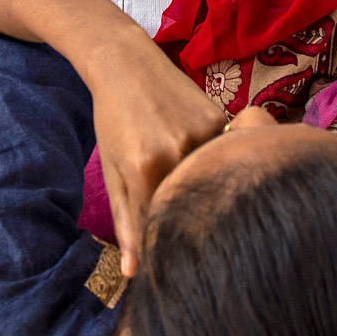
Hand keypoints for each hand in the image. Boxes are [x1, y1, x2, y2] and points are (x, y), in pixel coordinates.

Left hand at [87, 34, 226, 276]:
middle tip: (175, 202)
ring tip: (186, 174)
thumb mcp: (113, 171)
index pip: (161, 226)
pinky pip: (224, 155)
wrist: (126, 63)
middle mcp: (177, 152)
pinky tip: (200, 154)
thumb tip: (133, 272)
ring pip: (210, 180)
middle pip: (190, 204)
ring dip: (202, 185)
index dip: (162, 238)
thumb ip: (126, 222)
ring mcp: (203, 133)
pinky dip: (214, 161)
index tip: (164, 242)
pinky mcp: (220, 118)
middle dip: (185, 213)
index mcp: (145, 170)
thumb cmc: (113, 120)